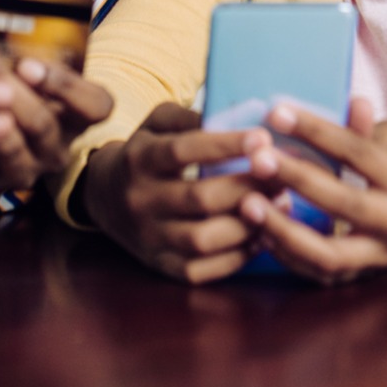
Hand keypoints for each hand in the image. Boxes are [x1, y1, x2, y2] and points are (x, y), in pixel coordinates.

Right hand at [80, 102, 281, 283]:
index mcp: (140, 159)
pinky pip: (200, 270)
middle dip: (248, 186)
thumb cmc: (146, 151)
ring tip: (280, 205)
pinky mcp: (159, 264)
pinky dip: (235, 256)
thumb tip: (234, 117)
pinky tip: (262, 236)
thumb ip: (190, 116)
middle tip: (283, 174)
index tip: (263, 138)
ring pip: (202, 239)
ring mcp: (148, 237)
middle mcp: (141, 200)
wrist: (104, 196)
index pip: (182, 151)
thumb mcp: (158, 123)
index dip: (225, 145)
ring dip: (248, 224)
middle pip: (199, 198)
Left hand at [238, 98, 386, 284]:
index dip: (317, 132)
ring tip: (249, 206)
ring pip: (330, 255)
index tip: (277, 112)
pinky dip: (291, 256)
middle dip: (296, 179)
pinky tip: (262, 232)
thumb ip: (371, 129)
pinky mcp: (368, 273)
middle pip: (342, 202)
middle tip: (257, 159)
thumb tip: (350, 103)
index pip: (358, 152)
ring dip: (285, 232)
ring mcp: (384, 254)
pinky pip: (324, 274)